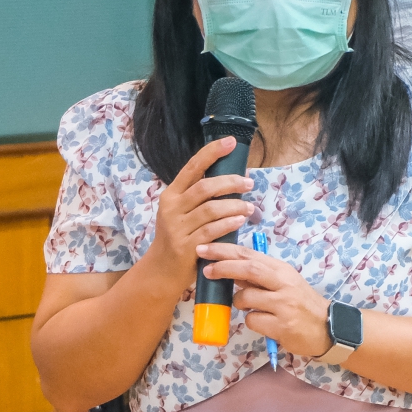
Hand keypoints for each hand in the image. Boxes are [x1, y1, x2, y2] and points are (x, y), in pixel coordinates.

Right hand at [146, 137, 253, 291]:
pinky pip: (211, 231)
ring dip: (234, 206)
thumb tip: (231, 178)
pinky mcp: (186, 246)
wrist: (161, 270)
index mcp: (171, 195)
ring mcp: (177, 227)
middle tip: (249, 184)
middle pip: (204, 187)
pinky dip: (228, 224)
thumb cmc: (178, 237)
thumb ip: (198, 197)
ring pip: (210, 209)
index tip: (230, 142)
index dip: (212, 153)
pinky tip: (240, 221)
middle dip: (230, 183)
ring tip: (249, 208)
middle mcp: (171, 208)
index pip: (192, 167)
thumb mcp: (181, 212)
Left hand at [197, 243, 333, 358]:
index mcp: (281, 270)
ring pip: (246, 298)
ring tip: (250, 307)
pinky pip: (252, 320)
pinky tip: (265, 323)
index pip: (249, 255)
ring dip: (239, 302)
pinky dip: (252, 321)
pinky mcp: (281, 326)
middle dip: (223, 267)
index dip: (224, 251)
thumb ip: (259, 276)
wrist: (327, 328)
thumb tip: (229, 268)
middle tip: (205, 269)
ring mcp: (283, 305)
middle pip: (248, 270)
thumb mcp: (283, 283)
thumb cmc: (300, 303)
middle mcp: (283, 284)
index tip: (204, 248)